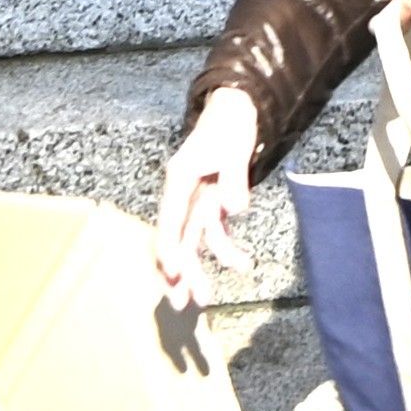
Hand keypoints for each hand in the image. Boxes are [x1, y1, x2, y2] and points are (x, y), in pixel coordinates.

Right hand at [158, 88, 258, 295]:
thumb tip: (233, 210)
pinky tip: (242, 264)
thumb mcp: (234, 149)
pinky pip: (214, 231)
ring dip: (200, 268)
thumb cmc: (230, 124)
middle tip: (183, 303)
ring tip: (208, 297)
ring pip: (193, 240)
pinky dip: (225, 248)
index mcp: (180, 178)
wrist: (238, 106)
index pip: (170, 220)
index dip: (169, 249)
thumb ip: (234, 180)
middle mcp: (183, 193)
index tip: (173, 275)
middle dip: (179, 272)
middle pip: (177, 237)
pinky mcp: (212, 202)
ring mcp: (197, 199)